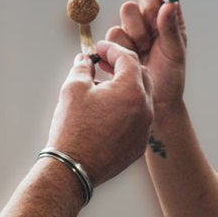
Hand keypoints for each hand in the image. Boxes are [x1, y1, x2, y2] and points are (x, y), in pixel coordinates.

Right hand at [48, 39, 153, 186]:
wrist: (73, 167)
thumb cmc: (72, 127)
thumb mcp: (73, 88)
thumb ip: (82, 67)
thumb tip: (85, 59)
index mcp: (131, 91)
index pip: (129, 58)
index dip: (112, 49)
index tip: (99, 48)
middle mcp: (145, 108)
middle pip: (141, 76)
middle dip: (124, 66)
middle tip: (104, 63)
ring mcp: (145, 128)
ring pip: (142, 98)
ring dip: (126, 88)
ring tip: (102, 88)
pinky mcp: (140, 144)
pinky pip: (139, 119)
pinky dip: (127, 109)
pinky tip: (107, 111)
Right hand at [106, 0, 185, 117]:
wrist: (152, 101)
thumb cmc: (170, 76)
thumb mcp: (175, 51)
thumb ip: (171, 26)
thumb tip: (170, 2)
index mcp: (167, 18)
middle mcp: (148, 20)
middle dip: (147, 13)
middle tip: (154, 32)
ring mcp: (131, 30)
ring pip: (125, 13)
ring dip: (136, 33)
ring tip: (144, 51)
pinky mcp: (115, 44)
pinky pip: (113, 34)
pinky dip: (123, 47)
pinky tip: (132, 59)